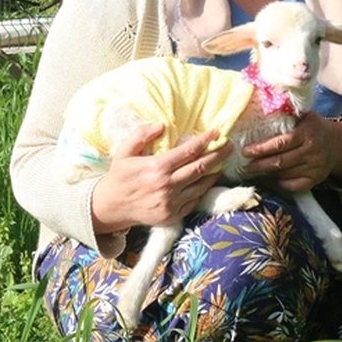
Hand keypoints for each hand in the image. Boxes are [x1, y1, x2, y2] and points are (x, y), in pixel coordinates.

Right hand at [91, 124, 231, 232]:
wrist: (112, 207)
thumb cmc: (120, 176)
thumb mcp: (124, 151)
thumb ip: (141, 135)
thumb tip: (161, 125)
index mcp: (156, 168)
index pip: (188, 151)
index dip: (205, 140)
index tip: (216, 132)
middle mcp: (166, 186)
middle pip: (200, 167)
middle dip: (218, 155)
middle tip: (229, 146)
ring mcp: (171, 203)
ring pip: (200, 185)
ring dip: (213, 172)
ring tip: (222, 161)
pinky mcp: (172, 216)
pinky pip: (194, 200)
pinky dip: (203, 189)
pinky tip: (207, 179)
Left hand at [242, 113, 341, 191]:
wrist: (339, 144)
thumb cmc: (315, 127)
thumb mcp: (305, 116)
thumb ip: (287, 114)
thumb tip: (263, 109)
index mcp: (307, 133)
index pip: (281, 143)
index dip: (262, 148)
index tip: (246, 151)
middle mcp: (312, 152)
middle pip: (281, 161)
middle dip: (260, 165)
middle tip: (245, 166)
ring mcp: (315, 168)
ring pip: (286, 174)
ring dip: (268, 174)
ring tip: (254, 170)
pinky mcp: (316, 180)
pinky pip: (295, 186)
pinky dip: (281, 183)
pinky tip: (272, 178)